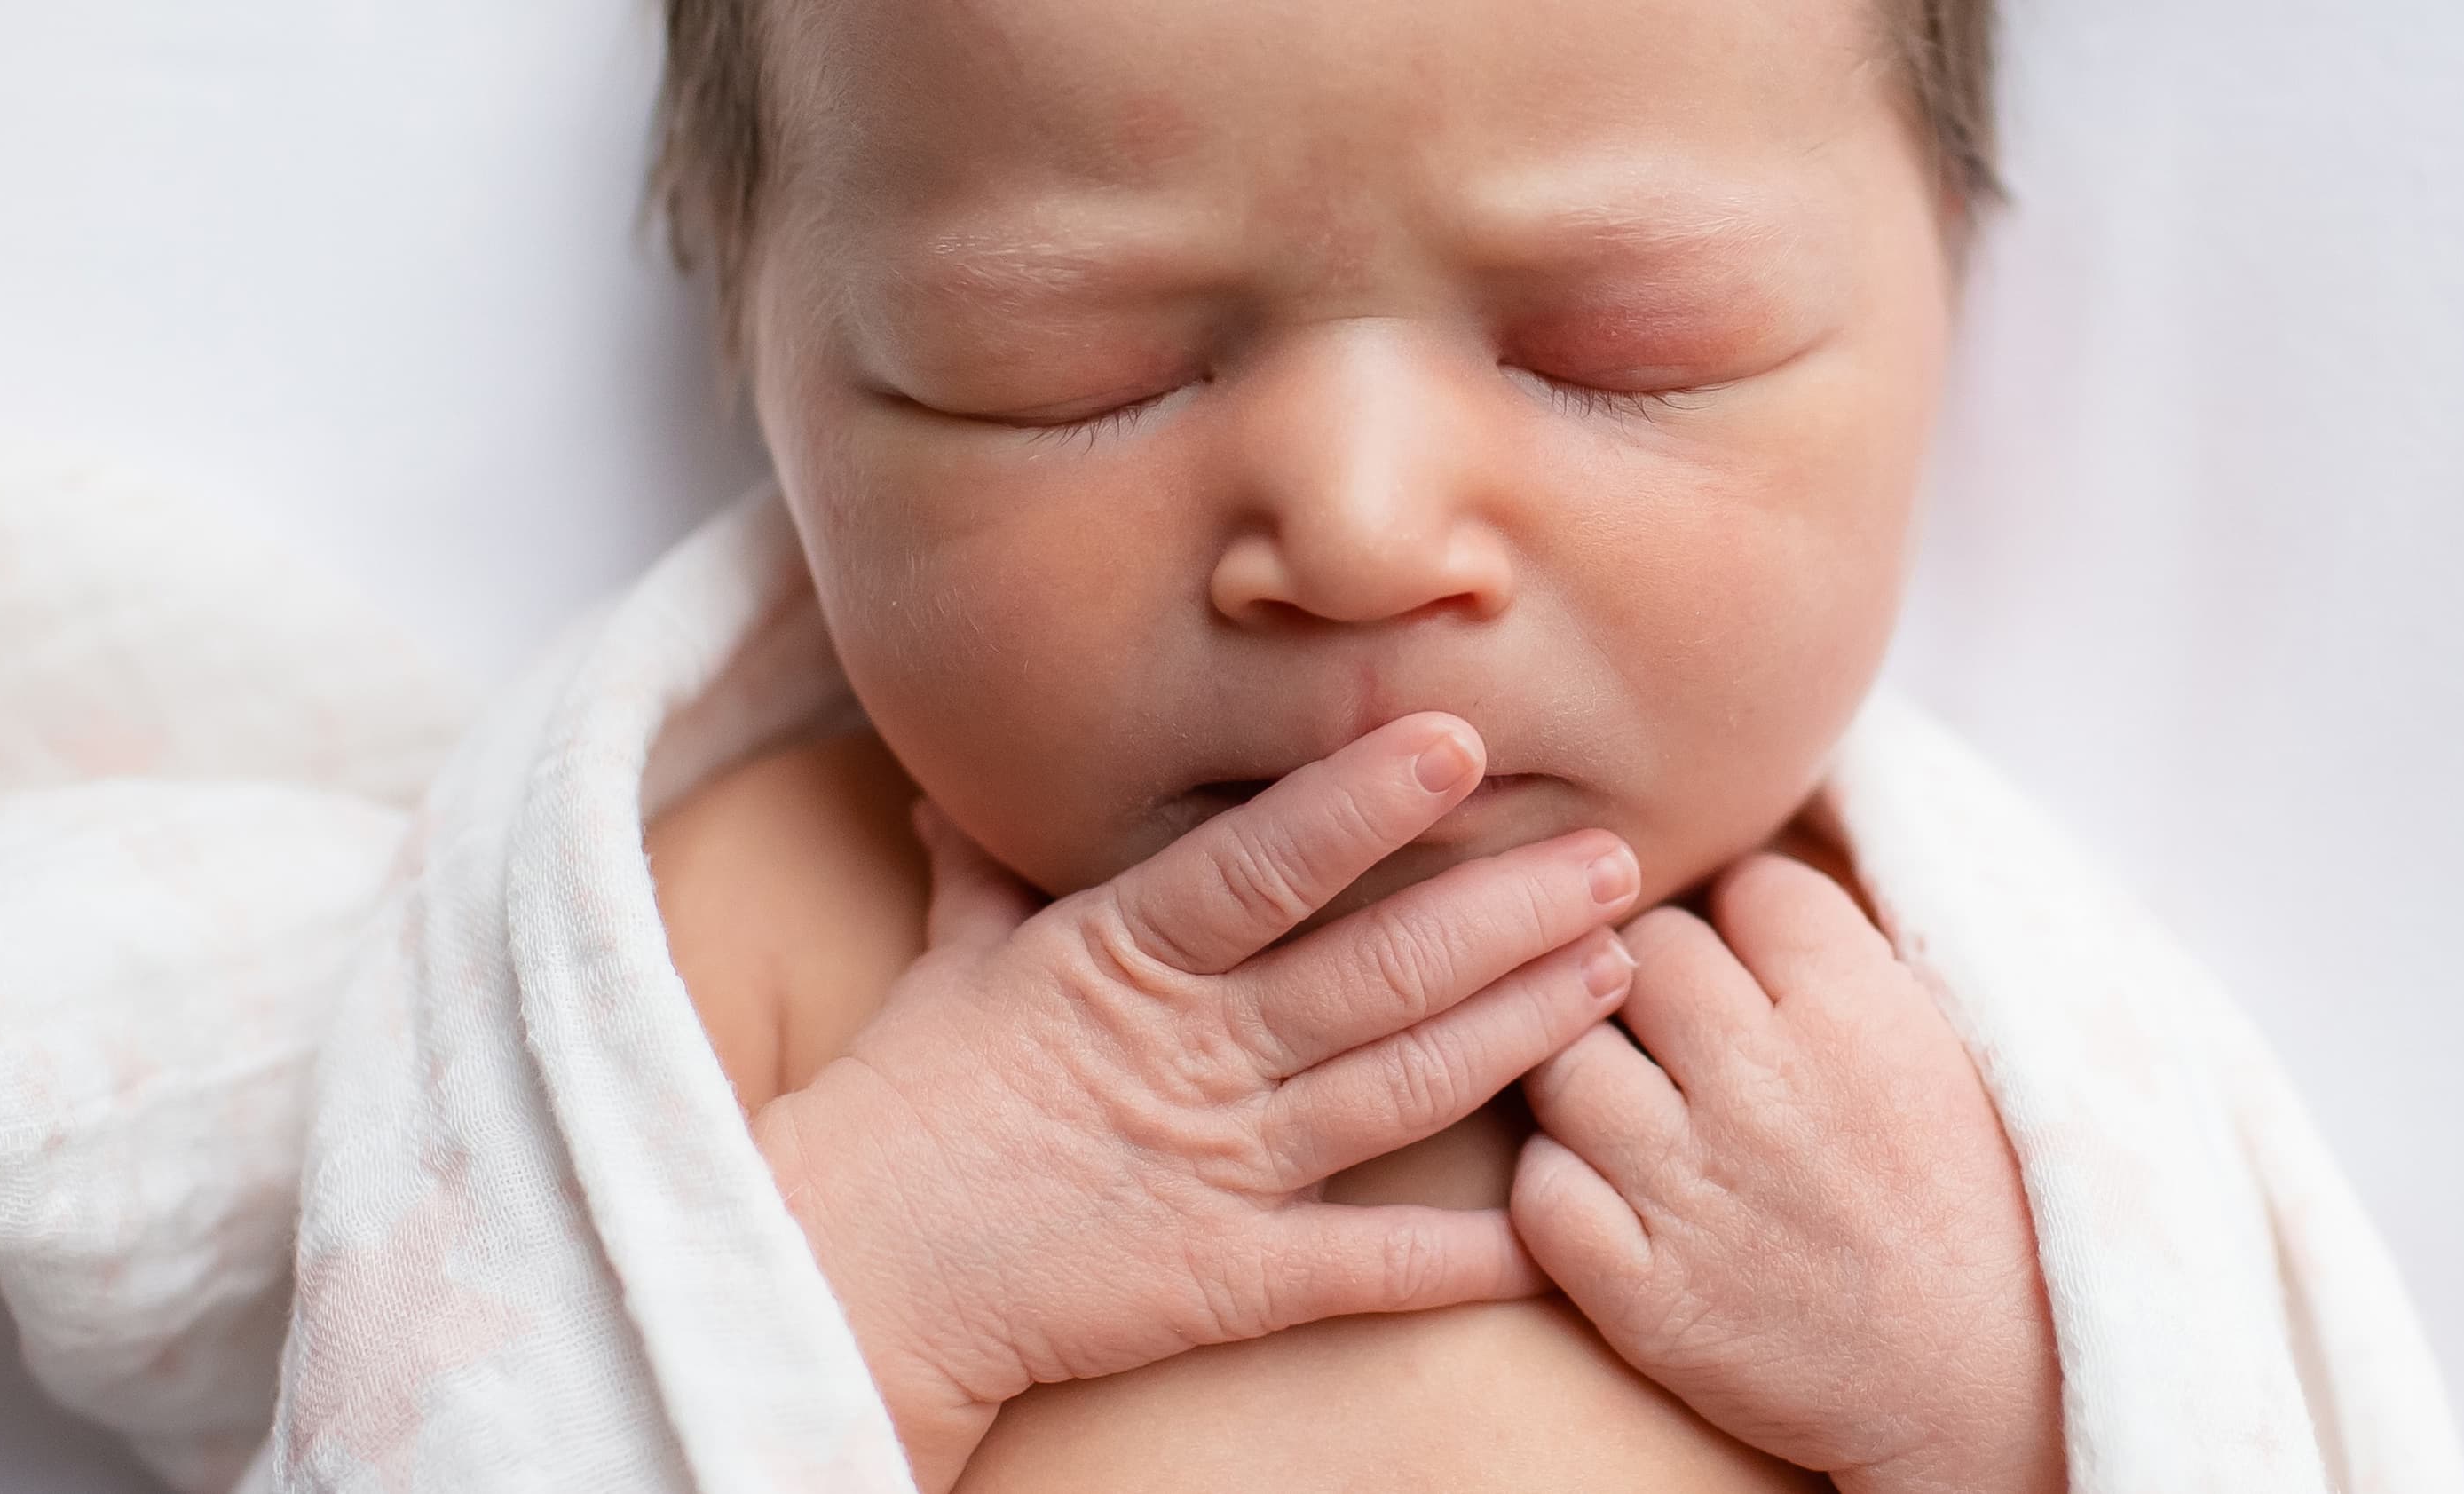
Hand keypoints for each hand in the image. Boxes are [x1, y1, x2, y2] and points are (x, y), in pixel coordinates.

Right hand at [747, 714, 1644, 1491]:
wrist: (842, 1275)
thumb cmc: (901, 1107)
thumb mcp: (953, 964)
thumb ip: (993, 870)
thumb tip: (972, 780)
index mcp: (1123, 959)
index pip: (1257, 866)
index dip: (1361, 805)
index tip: (1460, 742)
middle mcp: (1191, 1055)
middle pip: (1376, 971)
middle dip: (1510, 914)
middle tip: (1621, 861)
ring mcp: (1219, 1168)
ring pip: (1401, 1089)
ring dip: (1521, 1031)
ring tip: (1617, 971)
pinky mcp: (1231, 1279)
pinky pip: (1371, 1267)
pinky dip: (1469, 1252)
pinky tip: (1557, 1218)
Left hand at [1512, 854, 2063, 1493]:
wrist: (1989, 1388)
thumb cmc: (1979, 1214)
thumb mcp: (1952, 1054)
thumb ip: (1856, 966)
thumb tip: (1758, 886)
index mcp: (1859, 1011)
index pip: (1748, 886)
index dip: (1747, 923)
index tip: (1759, 970)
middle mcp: (1766, 1085)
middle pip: (1644, 954)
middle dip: (1658, 986)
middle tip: (1684, 1039)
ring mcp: (1696, 1190)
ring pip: (1563, 1063)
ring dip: (1589, 1079)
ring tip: (1636, 1114)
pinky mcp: (1646, 1295)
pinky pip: (1538, 1190)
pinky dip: (1559, 1187)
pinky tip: (1609, 1196)